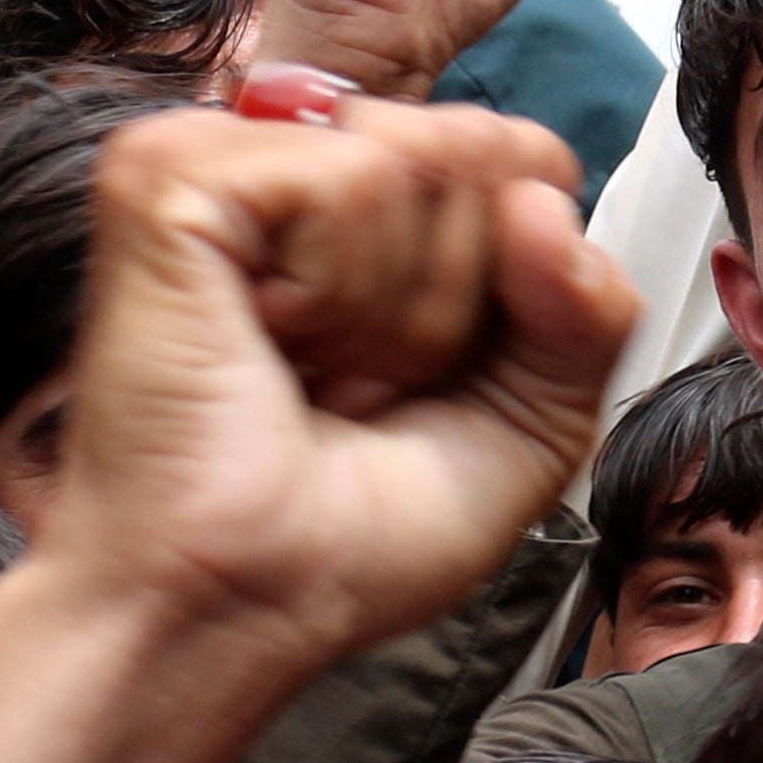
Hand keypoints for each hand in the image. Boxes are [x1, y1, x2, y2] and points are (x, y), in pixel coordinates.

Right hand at [0, 98, 632, 762]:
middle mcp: (295, 165)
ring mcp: (224, 158)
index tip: (426, 379)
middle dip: (457, 305)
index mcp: (366, 209)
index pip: (523, 158)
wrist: (232, 609)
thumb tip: (544, 203)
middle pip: (486, 153)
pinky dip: (338, 294)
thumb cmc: (339, 540)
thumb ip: (589, 307)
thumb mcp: (530, 426)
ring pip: (422, 163)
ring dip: (397, 315)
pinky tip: (267, 343)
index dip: (522, 279)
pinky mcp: (173, 175)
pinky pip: (353, 178)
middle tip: (358, 389)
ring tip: (311, 376)